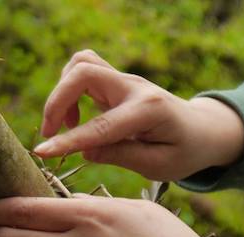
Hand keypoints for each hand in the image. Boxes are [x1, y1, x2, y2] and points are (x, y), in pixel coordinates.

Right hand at [34, 50, 243, 180]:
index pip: (101, 125)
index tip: (41, 152)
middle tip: (49, 134)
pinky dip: (68, 90)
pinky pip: (82, 70)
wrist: (202, 129)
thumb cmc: (184, 151)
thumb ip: (121, 155)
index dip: (68, 140)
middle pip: (83, 72)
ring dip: (61, 93)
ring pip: (81, 64)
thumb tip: (85, 151)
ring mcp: (124, 80)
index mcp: (150, 111)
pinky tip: (75, 118)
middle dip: (56, 101)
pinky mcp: (115, 81)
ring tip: (64, 126)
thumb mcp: (159, 165)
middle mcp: (134, 87)